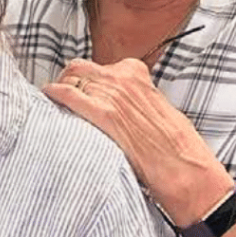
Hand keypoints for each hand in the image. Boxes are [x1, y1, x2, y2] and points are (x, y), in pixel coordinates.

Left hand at [43, 58, 233, 226]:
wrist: (187, 169)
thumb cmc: (175, 146)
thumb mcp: (154, 109)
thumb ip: (131, 99)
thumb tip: (112, 104)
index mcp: (136, 73)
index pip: (96, 66)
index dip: (82, 79)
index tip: (76, 90)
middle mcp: (124, 78)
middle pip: (78, 68)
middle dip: (65, 81)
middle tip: (59, 97)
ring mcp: (114, 94)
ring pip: (71, 78)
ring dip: (58, 89)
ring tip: (52, 104)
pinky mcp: (107, 114)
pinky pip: (70, 95)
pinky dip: (54, 95)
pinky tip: (48, 100)